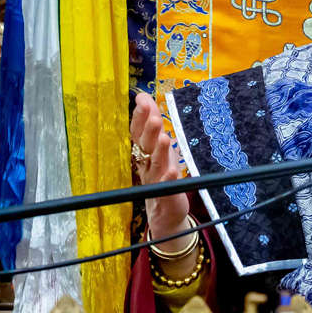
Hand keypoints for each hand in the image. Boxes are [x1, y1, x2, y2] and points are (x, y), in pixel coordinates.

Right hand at [129, 91, 189, 250]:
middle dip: (149, 130)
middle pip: (146, 146)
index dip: (140, 117)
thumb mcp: (157, 150)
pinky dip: (168, 179)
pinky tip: (172, 170)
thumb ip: (151, 125)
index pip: (139, 132)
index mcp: (146, 153)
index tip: (141, 100)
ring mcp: (156, 181)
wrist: (165, 215)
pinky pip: (166, 187)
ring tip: (163, 138)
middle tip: (153, 116)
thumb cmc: (160, 178)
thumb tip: (143, 97)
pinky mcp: (167, 196)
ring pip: (156, 164)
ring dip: (159, 151)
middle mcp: (149, 165)